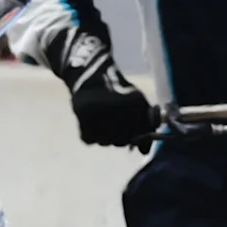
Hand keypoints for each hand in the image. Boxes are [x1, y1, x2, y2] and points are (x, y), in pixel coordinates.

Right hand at [53, 35, 157, 149]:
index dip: (140, 136)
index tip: (137, 133)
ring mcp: (97, 112)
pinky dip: (93, 136)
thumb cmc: (119, 91)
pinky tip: (94, 123)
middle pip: (123, 140)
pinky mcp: (81, 116)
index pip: (141, 132)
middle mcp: (115, 106)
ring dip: (108, 138)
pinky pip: (90, 140)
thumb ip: (146, 125)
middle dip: (124, 138)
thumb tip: (145, 151)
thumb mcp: (137, 102)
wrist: (91, 74)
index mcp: (133, 101)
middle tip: (120, 128)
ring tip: (106, 123)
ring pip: (106, 142)